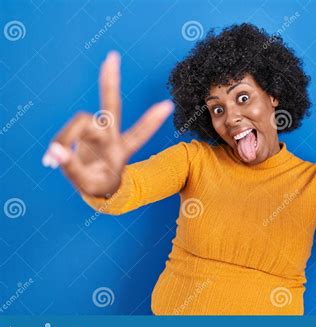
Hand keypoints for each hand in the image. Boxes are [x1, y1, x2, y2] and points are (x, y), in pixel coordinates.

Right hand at [42, 51, 173, 196]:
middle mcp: (111, 136)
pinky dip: (58, 144)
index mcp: (121, 150)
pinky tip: (50, 160)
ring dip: (65, 138)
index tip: (168, 105)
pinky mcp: (84, 131)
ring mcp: (97, 131)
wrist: (96, 184)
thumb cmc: (98, 183)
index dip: (151, 121)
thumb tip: (54, 151)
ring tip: (52, 160)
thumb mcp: (88, 184)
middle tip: (113, 55)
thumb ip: (71, 168)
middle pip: (111, 105)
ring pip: (80, 121)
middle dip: (110, 81)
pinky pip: (67, 132)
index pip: (139, 134)